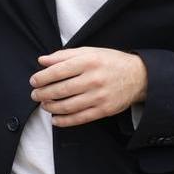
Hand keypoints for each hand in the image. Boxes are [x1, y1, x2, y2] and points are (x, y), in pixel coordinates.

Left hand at [30, 47, 147, 127]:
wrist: (139, 76)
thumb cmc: (110, 62)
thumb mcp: (89, 51)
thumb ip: (64, 55)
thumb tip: (42, 61)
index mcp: (88, 61)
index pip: (58, 70)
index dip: (42, 77)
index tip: (34, 81)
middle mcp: (93, 79)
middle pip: (61, 89)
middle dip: (43, 94)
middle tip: (35, 95)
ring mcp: (99, 96)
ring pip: (69, 106)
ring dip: (52, 107)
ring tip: (44, 105)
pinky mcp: (104, 110)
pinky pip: (80, 118)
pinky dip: (65, 121)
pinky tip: (55, 119)